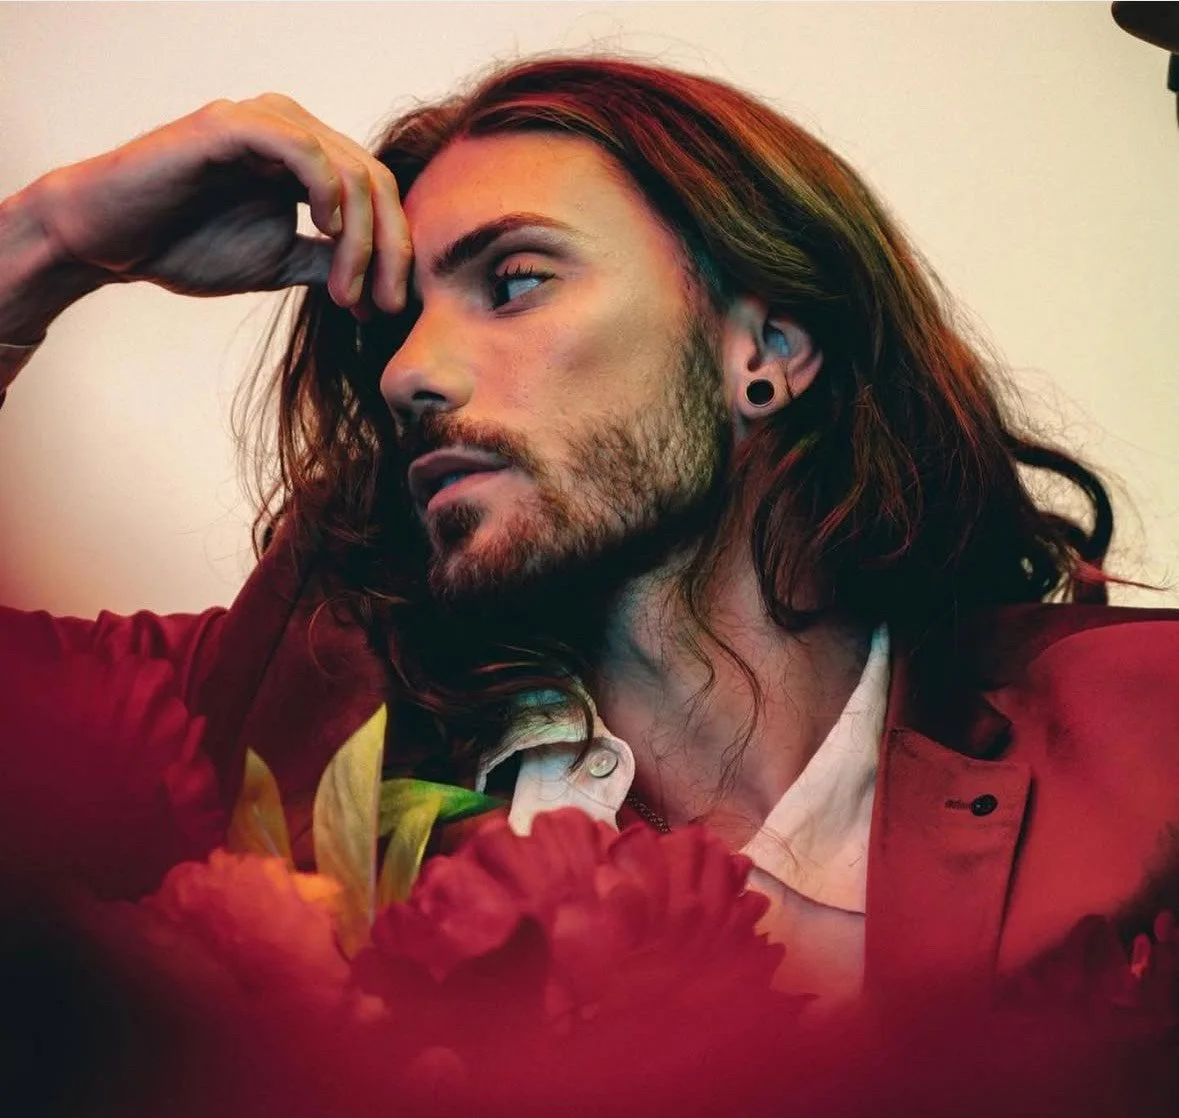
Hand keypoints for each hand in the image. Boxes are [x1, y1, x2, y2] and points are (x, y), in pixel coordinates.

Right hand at [26, 94, 408, 310]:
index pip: (379, 197)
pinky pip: (301, 147)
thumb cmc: (189, 245)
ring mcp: (263, 123)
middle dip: (390, 251)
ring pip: (349, 169)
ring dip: (360, 239)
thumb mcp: (281, 261)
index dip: (395, 254)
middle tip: (383, 306)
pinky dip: (326, 190)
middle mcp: (294, 132)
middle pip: (376, 183)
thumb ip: (330, 262)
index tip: (387, 310)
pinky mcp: (230, 126)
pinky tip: (324, 230)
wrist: (111, 241)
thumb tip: (383, 285)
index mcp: (309, 163)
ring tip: (347, 290)